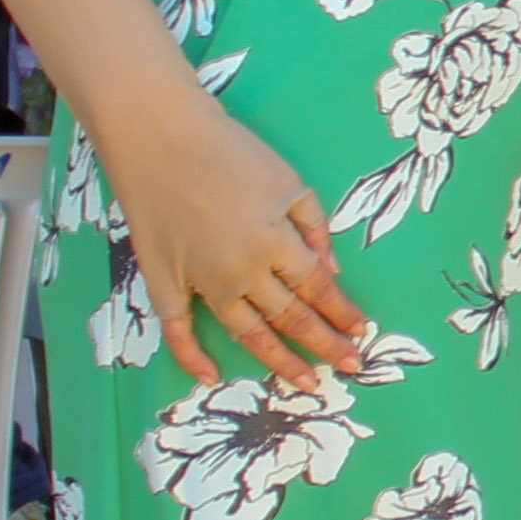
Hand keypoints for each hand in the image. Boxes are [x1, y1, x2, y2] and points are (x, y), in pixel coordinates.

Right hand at [100, 94, 369, 390]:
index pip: (319, 290)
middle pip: (291, 318)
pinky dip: (192, 356)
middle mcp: (242, 270)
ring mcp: (201, 280)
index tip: (362, 333)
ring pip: (247, 333)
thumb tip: (332, 274)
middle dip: (326, 346)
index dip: (343, 314)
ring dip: (280, 362)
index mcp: (276, 242)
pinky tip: (210, 377)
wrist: (158, 135)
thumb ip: (315, 228)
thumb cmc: (229, 151)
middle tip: (351, 367)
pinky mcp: (163, 280)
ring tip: (306, 384)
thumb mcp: (289, 181)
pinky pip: (178, 329)